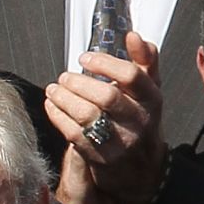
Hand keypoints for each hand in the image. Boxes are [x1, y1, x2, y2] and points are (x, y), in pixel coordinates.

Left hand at [46, 33, 165, 203]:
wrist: (139, 167)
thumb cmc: (139, 118)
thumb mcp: (149, 90)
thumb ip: (144, 61)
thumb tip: (133, 35)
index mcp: (152, 99)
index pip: (132, 76)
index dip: (105, 63)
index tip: (85, 58)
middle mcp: (139, 120)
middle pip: (107, 96)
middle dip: (80, 83)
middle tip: (63, 76)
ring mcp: (120, 141)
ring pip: (87, 115)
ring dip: (65, 99)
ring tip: (53, 89)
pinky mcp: (100, 157)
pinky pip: (74, 133)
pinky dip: (58, 116)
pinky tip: (51, 105)